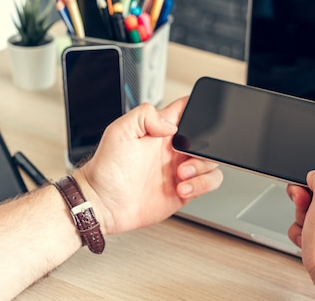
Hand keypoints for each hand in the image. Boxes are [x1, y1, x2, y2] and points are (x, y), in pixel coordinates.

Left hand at [75, 97, 222, 234]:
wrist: (102, 204)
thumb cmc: (106, 170)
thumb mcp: (119, 131)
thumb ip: (144, 115)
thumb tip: (170, 124)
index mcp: (161, 131)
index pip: (187, 111)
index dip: (199, 110)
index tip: (200, 118)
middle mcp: (174, 149)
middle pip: (207, 139)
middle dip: (205, 147)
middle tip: (186, 156)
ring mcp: (181, 170)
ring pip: (211, 162)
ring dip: (202, 168)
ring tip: (181, 174)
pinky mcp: (185, 190)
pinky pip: (208, 183)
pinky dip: (202, 185)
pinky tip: (183, 187)